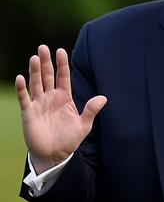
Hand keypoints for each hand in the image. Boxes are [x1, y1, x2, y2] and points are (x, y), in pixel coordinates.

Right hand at [15, 45, 106, 173]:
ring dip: (35, 71)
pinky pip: (24, 98)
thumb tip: (104, 97)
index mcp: (64, 98)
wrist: (55, 155)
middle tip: (43, 47)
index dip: (62, 64)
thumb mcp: (84, 125)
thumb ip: (91, 110)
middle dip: (46, 62)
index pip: (63, 77)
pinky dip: (22, 89)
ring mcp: (39, 104)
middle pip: (47, 76)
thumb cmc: (69, 139)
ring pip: (36, 83)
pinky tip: (21, 78)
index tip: (61, 50)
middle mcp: (50, 97)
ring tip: (35, 58)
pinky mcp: (29, 113)